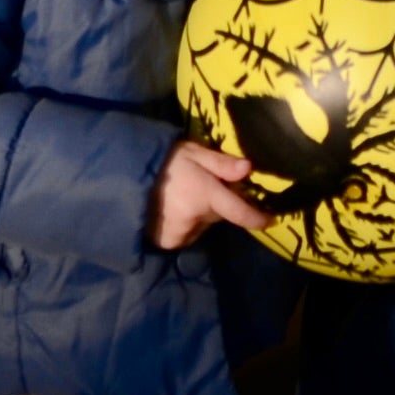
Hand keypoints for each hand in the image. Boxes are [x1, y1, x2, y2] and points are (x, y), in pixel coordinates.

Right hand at [149, 139, 270, 253]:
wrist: (124, 177)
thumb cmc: (163, 160)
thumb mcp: (193, 153)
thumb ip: (220, 163)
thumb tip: (248, 168)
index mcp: (205, 194)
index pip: (238, 211)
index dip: (256, 218)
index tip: (270, 221)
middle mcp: (195, 218)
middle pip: (218, 215)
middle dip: (216, 204)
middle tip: (201, 187)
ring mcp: (180, 233)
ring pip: (202, 226)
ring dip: (199, 215)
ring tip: (182, 197)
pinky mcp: (167, 242)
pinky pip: (187, 234)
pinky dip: (185, 225)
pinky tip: (171, 210)